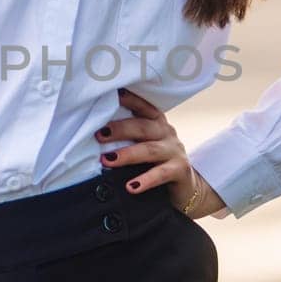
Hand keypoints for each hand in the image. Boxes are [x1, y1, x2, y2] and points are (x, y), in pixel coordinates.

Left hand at [94, 86, 226, 218]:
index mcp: (156, 123)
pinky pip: (161, 174)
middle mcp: (167, 132)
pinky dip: (145, 180)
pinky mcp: (180, 170)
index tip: (111, 94)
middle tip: (99, 135)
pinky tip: (131, 186)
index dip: (129, 99)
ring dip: (127, 154)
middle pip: (143, 127)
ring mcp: (174, 151)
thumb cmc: (156, 163)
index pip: (143, 106)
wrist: (185, 187)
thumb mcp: (144, 146)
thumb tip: (95, 136)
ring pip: (149, 150)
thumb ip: (128, 138)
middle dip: (120, 129)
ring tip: (107, 160)